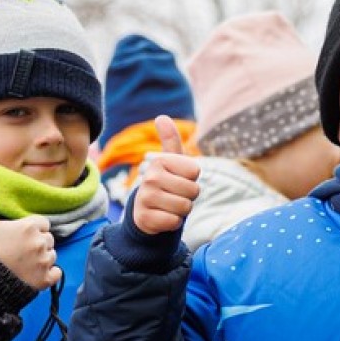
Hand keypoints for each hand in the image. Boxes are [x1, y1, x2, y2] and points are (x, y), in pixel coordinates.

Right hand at [0, 180, 60, 291]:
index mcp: (29, 227)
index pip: (43, 224)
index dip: (33, 230)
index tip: (20, 238)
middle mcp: (40, 242)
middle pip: (48, 240)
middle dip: (38, 244)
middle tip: (21, 252)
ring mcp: (44, 261)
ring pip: (52, 256)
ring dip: (42, 259)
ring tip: (24, 264)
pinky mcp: (45, 279)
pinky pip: (57, 273)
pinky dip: (49, 274)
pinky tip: (34, 274)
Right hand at [132, 114, 200, 234]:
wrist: (144, 211)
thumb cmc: (164, 184)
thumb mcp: (169, 162)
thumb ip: (170, 141)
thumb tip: (161, 117)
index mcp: (159, 162)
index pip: (195, 171)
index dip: (191, 179)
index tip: (178, 180)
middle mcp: (150, 177)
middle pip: (193, 191)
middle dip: (189, 197)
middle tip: (174, 196)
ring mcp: (146, 198)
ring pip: (185, 207)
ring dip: (181, 211)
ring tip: (168, 206)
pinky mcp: (145, 219)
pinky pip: (174, 222)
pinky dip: (172, 223)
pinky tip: (162, 217)